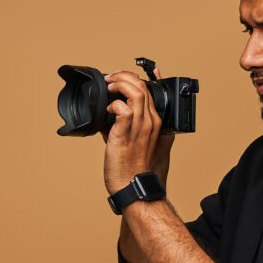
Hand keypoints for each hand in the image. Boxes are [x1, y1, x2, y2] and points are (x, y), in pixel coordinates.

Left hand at [100, 67, 174, 194]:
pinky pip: (123, 109)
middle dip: (124, 76)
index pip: (149, 90)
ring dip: (120, 83)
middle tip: (111, 79)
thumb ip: (126, 125)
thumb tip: (111, 113)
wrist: (133, 185)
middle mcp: (150, 122)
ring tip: (109, 86)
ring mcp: (140, 127)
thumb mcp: (136, 140)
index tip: (121, 76)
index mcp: (155, 122)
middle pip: (142, 86)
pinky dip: (114, 104)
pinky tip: (108, 108)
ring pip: (136, 92)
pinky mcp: (125, 134)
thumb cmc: (133, 167)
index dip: (134, 78)